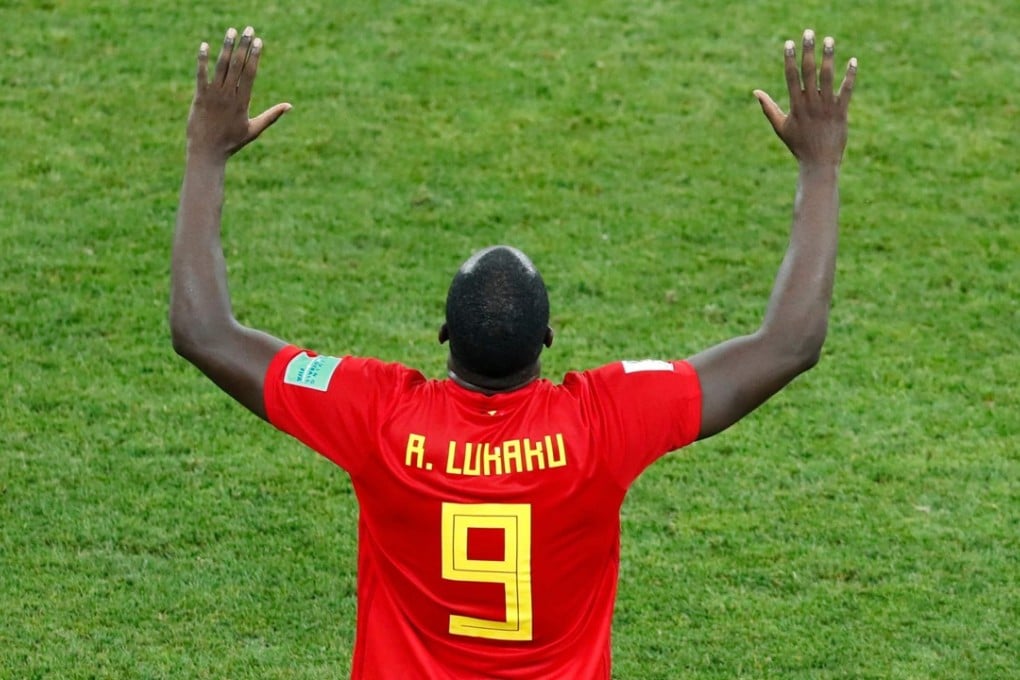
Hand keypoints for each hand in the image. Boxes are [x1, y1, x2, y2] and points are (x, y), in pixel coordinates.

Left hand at [186, 26, 291, 160]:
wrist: (207, 151)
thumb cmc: (232, 142)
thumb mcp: (255, 129)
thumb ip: (272, 116)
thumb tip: (290, 106)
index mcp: (242, 102)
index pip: (250, 73)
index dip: (254, 56)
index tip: (258, 41)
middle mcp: (228, 96)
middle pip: (237, 65)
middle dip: (243, 45)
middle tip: (248, 29)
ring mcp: (213, 95)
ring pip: (221, 66)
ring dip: (226, 47)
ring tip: (231, 31)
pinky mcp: (199, 96)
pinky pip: (200, 74)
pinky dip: (202, 59)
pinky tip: (204, 45)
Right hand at [754, 29, 856, 165]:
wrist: (819, 163)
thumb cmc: (798, 145)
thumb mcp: (780, 127)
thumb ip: (768, 108)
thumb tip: (755, 92)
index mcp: (795, 106)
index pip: (791, 77)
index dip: (790, 59)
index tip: (789, 43)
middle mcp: (811, 103)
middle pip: (809, 72)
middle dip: (808, 51)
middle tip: (808, 32)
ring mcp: (827, 107)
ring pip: (828, 77)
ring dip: (828, 57)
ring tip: (829, 39)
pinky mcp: (841, 112)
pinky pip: (846, 90)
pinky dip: (850, 75)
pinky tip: (853, 61)